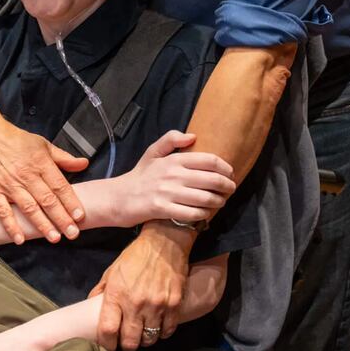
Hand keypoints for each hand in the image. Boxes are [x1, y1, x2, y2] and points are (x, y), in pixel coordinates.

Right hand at [0, 117, 88, 244]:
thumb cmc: (15, 139)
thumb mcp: (42, 144)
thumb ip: (64, 157)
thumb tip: (84, 164)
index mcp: (40, 163)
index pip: (59, 186)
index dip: (71, 202)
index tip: (80, 216)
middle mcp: (26, 175)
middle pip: (47, 200)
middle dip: (62, 219)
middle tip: (72, 233)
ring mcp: (9, 184)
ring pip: (29, 208)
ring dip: (42, 225)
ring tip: (54, 238)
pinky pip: (3, 211)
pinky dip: (11, 226)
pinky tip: (20, 239)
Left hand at [89, 221, 191, 350]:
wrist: (164, 243)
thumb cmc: (135, 256)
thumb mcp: (112, 271)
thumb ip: (100, 291)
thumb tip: (90, 307)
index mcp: (116, 294)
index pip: (108, 329)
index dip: (106, 344)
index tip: (108, 347)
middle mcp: (136, 302)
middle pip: (130, 341)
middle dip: (127, 346)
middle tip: (127, 343)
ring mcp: (156, 305)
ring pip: (150, 339)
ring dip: (145, 340)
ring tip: (143, 334)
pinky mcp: (174, 304)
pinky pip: (167, 331)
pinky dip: (162, 332)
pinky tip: (158, 326)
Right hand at [115, 131, 234, 225]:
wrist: (119, 197)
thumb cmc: (140, 175)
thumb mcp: (152, 152)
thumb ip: (171, 139)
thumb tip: (193, 136)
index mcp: (173, 159)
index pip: (209, 160)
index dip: (225, 168)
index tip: (230, 173)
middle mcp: (172, 174)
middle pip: (212, 179)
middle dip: (227, 186)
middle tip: (230, 189)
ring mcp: (168, 193)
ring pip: (205, 198)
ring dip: (218, 201)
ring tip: (220, 202)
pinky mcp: (163, 209)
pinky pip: (192, 214)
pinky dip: (203, 214)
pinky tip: (205, 213)